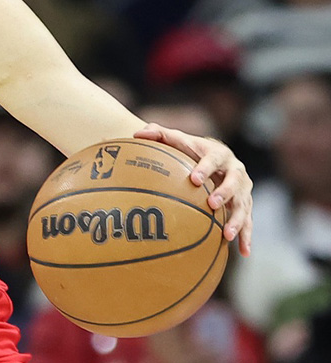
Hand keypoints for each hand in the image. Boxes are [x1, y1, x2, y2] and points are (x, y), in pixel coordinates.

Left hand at [134, 123, 252, 255]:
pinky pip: (248, 221)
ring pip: (244, 205)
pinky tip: (244, 252)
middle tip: (211, 203)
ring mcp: (243, 189)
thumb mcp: (177, 140)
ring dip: (238, 219)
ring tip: (227, 234)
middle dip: (224, 193)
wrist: (213, 158)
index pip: (213, 160)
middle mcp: (236, 171)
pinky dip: (247, 236)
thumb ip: (159, 134)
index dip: (205, 169)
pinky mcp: (245, 204)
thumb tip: (137, 133)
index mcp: (218, 154)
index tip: (194, 179)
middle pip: (234, 182)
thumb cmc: (190, 150)